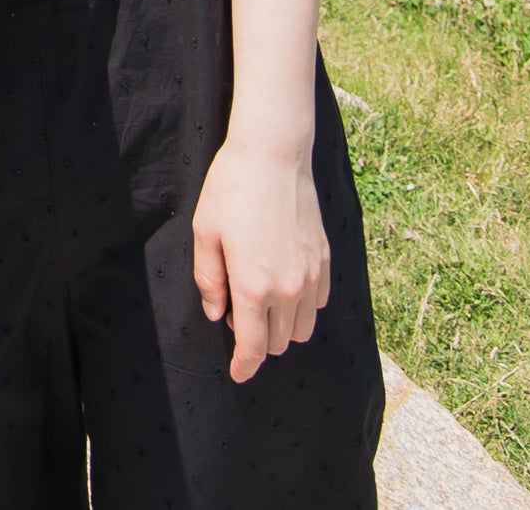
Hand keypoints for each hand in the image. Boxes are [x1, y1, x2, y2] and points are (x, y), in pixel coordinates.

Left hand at [190, 137, 330, 383]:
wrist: (274, 155)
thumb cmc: (232, 190)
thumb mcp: (205, 234)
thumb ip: (209, 281)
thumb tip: (217, 314)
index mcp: (254, 287)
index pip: (253, 347)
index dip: (243, 366)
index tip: (238, 374)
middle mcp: (289, 289)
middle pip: (278, 342)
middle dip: (258, 342)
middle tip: (238, 313)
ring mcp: (311, 276)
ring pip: (302, 328)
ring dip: (282, 328)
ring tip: (261, 301)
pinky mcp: (324, 260)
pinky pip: (319, 303)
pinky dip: (303, 307)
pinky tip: (285, 286)